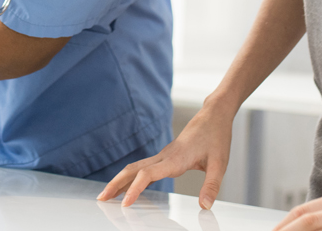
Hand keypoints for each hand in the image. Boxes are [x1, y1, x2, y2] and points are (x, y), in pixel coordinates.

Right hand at [97, 102, 235, 208]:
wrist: (214, 115)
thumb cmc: (217, 136)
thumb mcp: (220, 164)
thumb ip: (211, 186)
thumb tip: (205, 206)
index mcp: (175, 159)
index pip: (147, 175)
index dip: (134, 189)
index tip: (124, 204)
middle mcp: (165, 156)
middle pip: (133, 170)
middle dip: (115, 184)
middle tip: (101, 198)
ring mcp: (163, 155)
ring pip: (135, 167)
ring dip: (120, 180)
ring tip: (108, 194)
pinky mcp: (166, 155)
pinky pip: (143, 167)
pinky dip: (131, 176)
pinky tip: (129, 185)